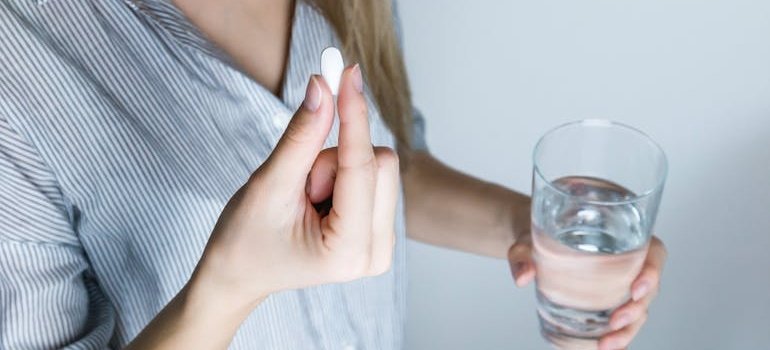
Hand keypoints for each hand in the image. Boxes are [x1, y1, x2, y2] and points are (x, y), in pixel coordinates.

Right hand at [192, 65, 398, 309]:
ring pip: (378, 166)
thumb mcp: (269, 185)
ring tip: (305, 198)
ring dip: (336, 168)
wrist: (240, 274)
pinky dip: (343, 175)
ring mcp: (382, 244)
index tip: (347, 73)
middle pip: (380, 163)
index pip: (361, 166)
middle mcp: (377, 254)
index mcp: (348, 252)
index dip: (353, 115)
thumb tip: (323, 86)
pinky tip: (319, 201)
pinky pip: (374, 176)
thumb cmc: (245, 240)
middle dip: (334, 159)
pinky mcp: (380, 230)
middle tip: (300, 184)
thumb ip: (301, 137)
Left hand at [508, 233, 666, 349]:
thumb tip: (522, 276)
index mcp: (621, 233)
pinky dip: (618, 334)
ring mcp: (620, 281)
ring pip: (638, 308)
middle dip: (637, 309)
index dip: (652, 271)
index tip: (637, 289)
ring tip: (606, 345)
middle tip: (615, 322)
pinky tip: (603, 347)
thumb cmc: (537, 232)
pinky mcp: (609, 298)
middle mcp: (628, 259)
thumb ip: (522, 253)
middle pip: (648, 287)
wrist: (531, 242)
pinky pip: (622, 317)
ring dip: (628, 329)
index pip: (653, 251)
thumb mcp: (527, 238)